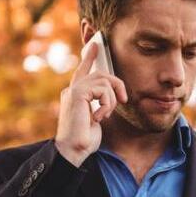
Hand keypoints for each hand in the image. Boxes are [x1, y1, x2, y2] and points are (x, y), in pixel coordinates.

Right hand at [54, 41, 127, 166]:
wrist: (73, 150)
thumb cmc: (84, 140)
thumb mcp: (96, 118)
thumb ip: (100, 104)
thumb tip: (112, 96)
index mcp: (74, 95)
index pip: (82, 71)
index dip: (89, 58)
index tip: (95, 46)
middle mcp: (71, 90)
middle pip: (99, 73)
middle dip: (115, 83)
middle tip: (123, 99)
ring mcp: (73, 91)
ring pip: (103, 80)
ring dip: (111, 99)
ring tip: (105, 114)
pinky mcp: (77, 94)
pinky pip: (102, 89)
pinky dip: (106, 104)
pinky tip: (99, 117)